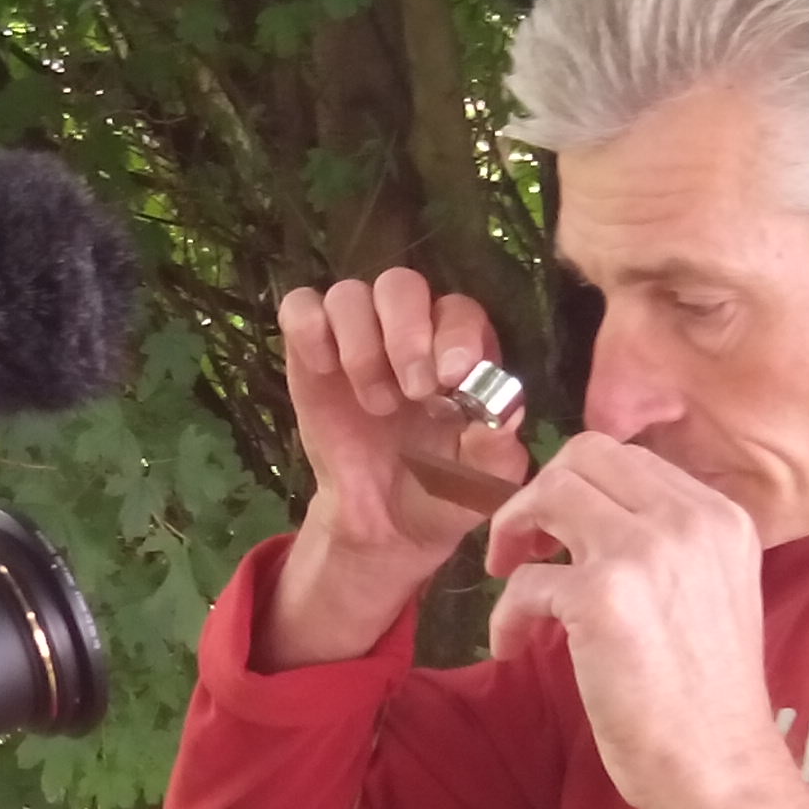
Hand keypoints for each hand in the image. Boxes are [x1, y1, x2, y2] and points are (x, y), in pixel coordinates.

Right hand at [260, 266, 525, 664]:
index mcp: (458, 349)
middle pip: (401, 285)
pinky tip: (326, 371)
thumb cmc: (442, 490)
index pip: (458, 311)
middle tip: (413, 392)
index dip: (456, 335)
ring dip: (361, 345)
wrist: (383, 522)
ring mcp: (356, 335)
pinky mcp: (310, 350)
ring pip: (349, 294)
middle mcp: (408, 329)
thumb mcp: (481, 484)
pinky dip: (310, 330)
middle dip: (406, 334)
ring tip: (376, 404)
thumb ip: (496, 450)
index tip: (452, 379)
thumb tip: (508, 414)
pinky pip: (300, 308)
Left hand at [484, 434, 780, 808]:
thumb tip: (588, 520)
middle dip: (538, 495)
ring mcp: (645, 551)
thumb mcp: (712, 592)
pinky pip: (524, 580)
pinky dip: (506, 615)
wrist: (720, 767)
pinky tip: (514, 648)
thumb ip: (667, 546)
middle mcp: (689, 519)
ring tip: (507, 583)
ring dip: (510, 534)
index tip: (559, 531)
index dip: (578, 487)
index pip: (629, 458)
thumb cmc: (708, 700)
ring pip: (548, 495)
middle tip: (523, 547)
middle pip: (584, 456)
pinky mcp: (602, 595)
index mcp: (721, 516)